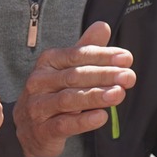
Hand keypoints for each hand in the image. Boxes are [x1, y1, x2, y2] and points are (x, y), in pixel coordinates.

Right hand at [13, 21, 134, 156]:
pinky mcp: (41, 130)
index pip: (76, 55)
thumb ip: (85, 50)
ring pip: (68, 99)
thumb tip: (102, 26)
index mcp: (47, 63)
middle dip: (104, 75)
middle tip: (129, 77)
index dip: (102, 56)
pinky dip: (83, 121)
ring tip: (119, 94)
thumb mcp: (67, 70)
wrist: (28, 130)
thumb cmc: (52, 94)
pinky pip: (63, 124)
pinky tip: (101, 117)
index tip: (126, 59)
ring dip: (95, 96)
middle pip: (74, 76)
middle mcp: (39, 82)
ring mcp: (38, 107)